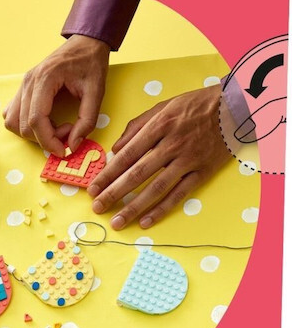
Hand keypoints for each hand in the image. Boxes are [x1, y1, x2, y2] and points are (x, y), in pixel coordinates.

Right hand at [4, 34, 109, 156]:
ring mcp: (22, 85)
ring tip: (55, 127)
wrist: (85, 42)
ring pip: (13, 123)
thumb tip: (73, 145)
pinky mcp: (22, 89)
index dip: (48, 141)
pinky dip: (24, 125)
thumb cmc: (91, 62)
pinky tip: (44, 121)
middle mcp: (28, 82)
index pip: (36, 120)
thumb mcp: (97, 90)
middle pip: (23, 125)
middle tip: (67, 131)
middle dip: (44, 138)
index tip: (63, 150)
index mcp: (45, 79)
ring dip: (33, 133)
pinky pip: (13, 115)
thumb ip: (87, 119)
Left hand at [88, 85, 230, 228]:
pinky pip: (180, 194)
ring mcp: (189, 159)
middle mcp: (173, 143)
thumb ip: (136, 127)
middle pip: (138, 173)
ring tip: (117, 222)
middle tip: (97, 208)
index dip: (108, 173)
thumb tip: (115, 150)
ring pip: (157, 187)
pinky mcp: (203, 171)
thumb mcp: (164, 106)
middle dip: (114, 193)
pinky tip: (145, 221)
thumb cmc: (195, 106)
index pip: (127, 154)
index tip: (92, 188)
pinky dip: (162, 209)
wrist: (235, 106)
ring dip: (134, 207)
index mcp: (160, 125)